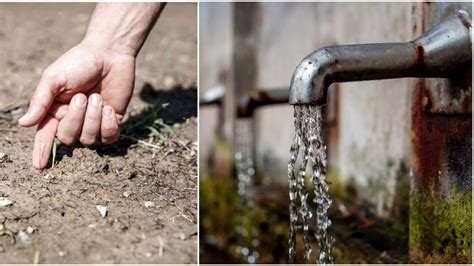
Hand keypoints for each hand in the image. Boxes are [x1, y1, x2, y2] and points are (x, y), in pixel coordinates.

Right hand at [18, 41, 134, 168]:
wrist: (110, 54)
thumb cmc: (78, 63)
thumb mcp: (54, 78)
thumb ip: (40, 101)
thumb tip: (24, 124)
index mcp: (54, 111)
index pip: (45, 136)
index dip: (41, 151)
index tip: (38, 166)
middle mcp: (73, 120)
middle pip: (68, 138)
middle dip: (75, 119)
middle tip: (82, 96)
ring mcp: (94, 123)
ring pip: (89, 139)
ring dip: (93, 118)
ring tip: (97, 97)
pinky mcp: (113, 122)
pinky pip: (109, 138)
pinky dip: (108, 124)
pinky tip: (110, 108)